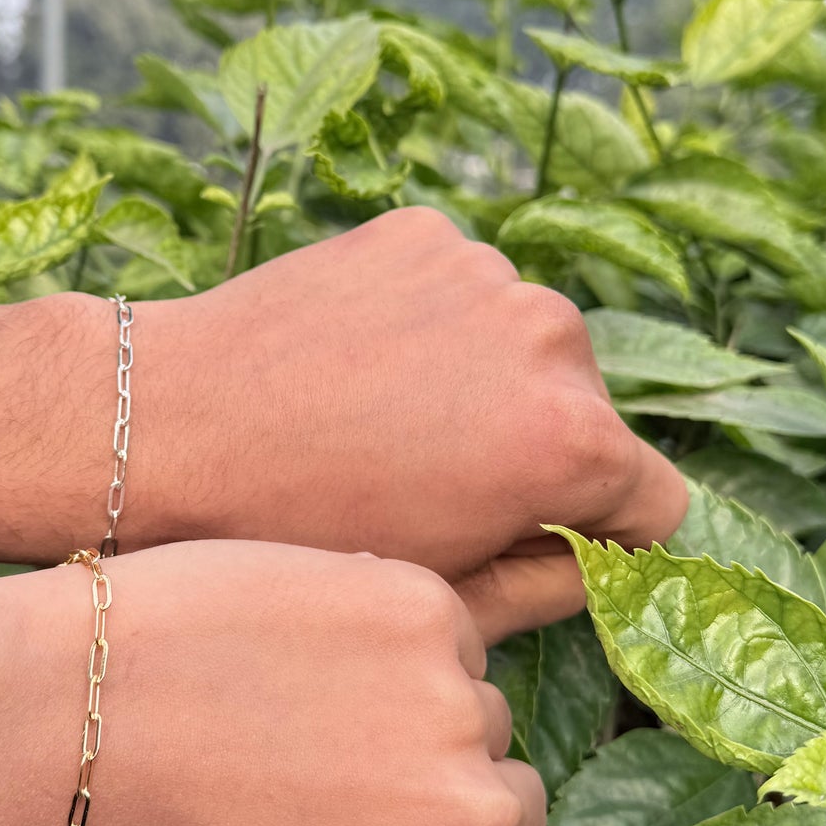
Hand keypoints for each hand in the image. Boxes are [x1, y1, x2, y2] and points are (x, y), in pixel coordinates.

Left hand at [57, 541, 558, 825]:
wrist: (67, 715)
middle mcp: (476, 825)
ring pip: (475, 703)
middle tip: (339, 768)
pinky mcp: (421, 606)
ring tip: (301, 701)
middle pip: (511, 799)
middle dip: (444, 786)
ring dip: (417, 701)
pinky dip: (385, 625)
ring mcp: (455, 706)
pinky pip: (438, 623)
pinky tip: (299, 639)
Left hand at [131, 206, 686, 639]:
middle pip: (589, 413)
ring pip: (524, 347)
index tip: (531, 540)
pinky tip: (354, 364)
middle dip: (534, 450)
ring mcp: (488, 272)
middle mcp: (552, 338)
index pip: (656, 501)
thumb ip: (550, 586)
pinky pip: (462, 292)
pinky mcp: (426, 233)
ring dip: (483, 380)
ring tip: (379, 423)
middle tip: (430, 485)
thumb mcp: (438, 592)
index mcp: (572, 442)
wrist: (169, 426)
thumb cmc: (298, 533)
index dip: (601, 536)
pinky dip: (429, 325)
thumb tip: (598, 556)